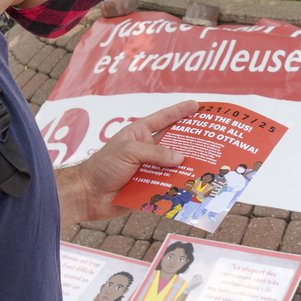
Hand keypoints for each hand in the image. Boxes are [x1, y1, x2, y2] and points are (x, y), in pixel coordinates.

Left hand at [56, 99, 198, 224]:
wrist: (87, 195)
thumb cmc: (103, 166)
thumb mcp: (129, 151)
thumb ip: (155, 153)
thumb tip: (180, 158)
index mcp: (140, 133)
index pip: (164, 118)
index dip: (180, 111)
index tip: (197, 105)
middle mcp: (147, 150)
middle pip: (174, 144)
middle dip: (192, 143)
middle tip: (213, 140)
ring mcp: (149, 169)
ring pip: (174, 167)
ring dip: (188, 169)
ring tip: (209, 167)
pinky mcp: (149, 188)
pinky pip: (167, 187)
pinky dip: (178, 188)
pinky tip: (194, 189)